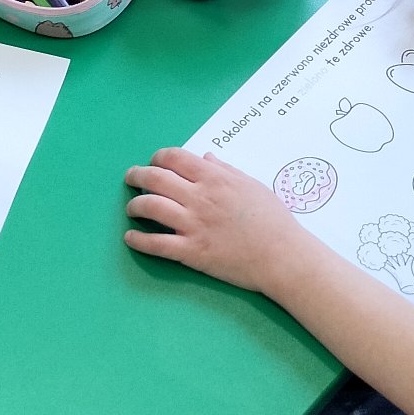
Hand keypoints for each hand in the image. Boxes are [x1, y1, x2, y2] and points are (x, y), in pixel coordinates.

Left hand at [124, 146, 301, 292]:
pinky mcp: (192, 252)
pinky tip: (130, 238)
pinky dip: (138, 240)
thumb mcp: (252, 186)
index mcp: (215, 178)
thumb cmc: (273, 220)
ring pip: (150, 207)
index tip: (153, 163)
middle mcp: (200, 197)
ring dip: (135, 205)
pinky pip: (157, 244)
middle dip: (137, 176)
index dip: (158, 158)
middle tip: (131, 179)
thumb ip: (226, 170)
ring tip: (132, 208)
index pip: (174, 158)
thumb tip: (206, 158)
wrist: (283, 256)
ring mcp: (194, 225)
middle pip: (156, 179)